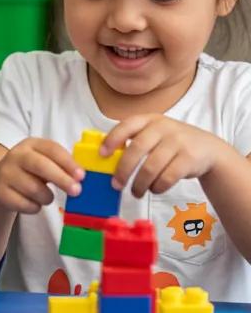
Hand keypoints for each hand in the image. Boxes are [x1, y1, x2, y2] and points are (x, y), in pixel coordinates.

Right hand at [0, 138, 82, 213]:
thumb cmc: (30, 171)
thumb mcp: (43, 160)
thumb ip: (61, 165)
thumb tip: (81, 177)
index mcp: (30, 144)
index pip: (51, 149)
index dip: (68, 162)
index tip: (82, 176)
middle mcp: (16, 155)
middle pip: (41, 166)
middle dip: (61, 179)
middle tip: (77, 191)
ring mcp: (6, 173)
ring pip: (34, 189)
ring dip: (46, 197)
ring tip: (45, 196)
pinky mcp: (0, 191)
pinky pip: (26, 204)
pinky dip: (34, 207)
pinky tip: (31, 202)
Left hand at [101, 115, 230, 197]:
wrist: (210, 150)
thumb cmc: (173, 144)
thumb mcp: (155, 134)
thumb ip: (135, 140)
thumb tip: (107, 158)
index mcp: (150, 119)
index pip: (127, 125)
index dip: (112, 139)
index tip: (102, 155)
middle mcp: (163, 127)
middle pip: (136, 149)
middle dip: (123, 170)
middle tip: (116, 185)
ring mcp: (178, 141)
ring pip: (151, 167)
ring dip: (139, 184)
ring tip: (136, 192)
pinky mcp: (190, 158)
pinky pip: (167, 177)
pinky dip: (157, 187)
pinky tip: (154, 189)